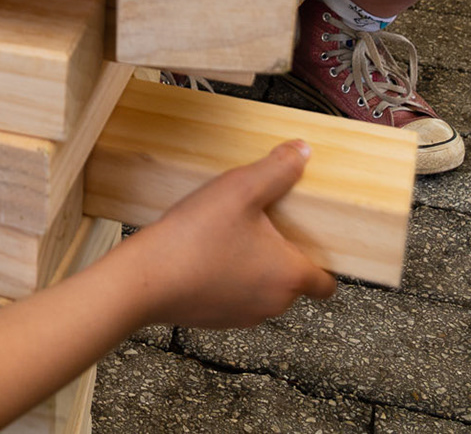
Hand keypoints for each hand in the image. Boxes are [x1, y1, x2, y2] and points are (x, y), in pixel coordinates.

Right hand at [116, 141, 336, 329]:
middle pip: (292, 281)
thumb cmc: (193, 239)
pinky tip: (205, 253)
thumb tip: (302, 152)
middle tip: (260, 224)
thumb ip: (277, 169)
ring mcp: (242, 315)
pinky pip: (233, 297)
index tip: (311, 242)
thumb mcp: (240, 189)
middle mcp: (272, 303)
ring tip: (227, 235)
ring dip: (252, 266)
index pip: (326, 283)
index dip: (322, 261)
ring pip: (261, 289)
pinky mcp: (215, 319)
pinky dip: (226, 278)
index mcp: (289, 276)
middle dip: (280, 254)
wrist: (144, 279)